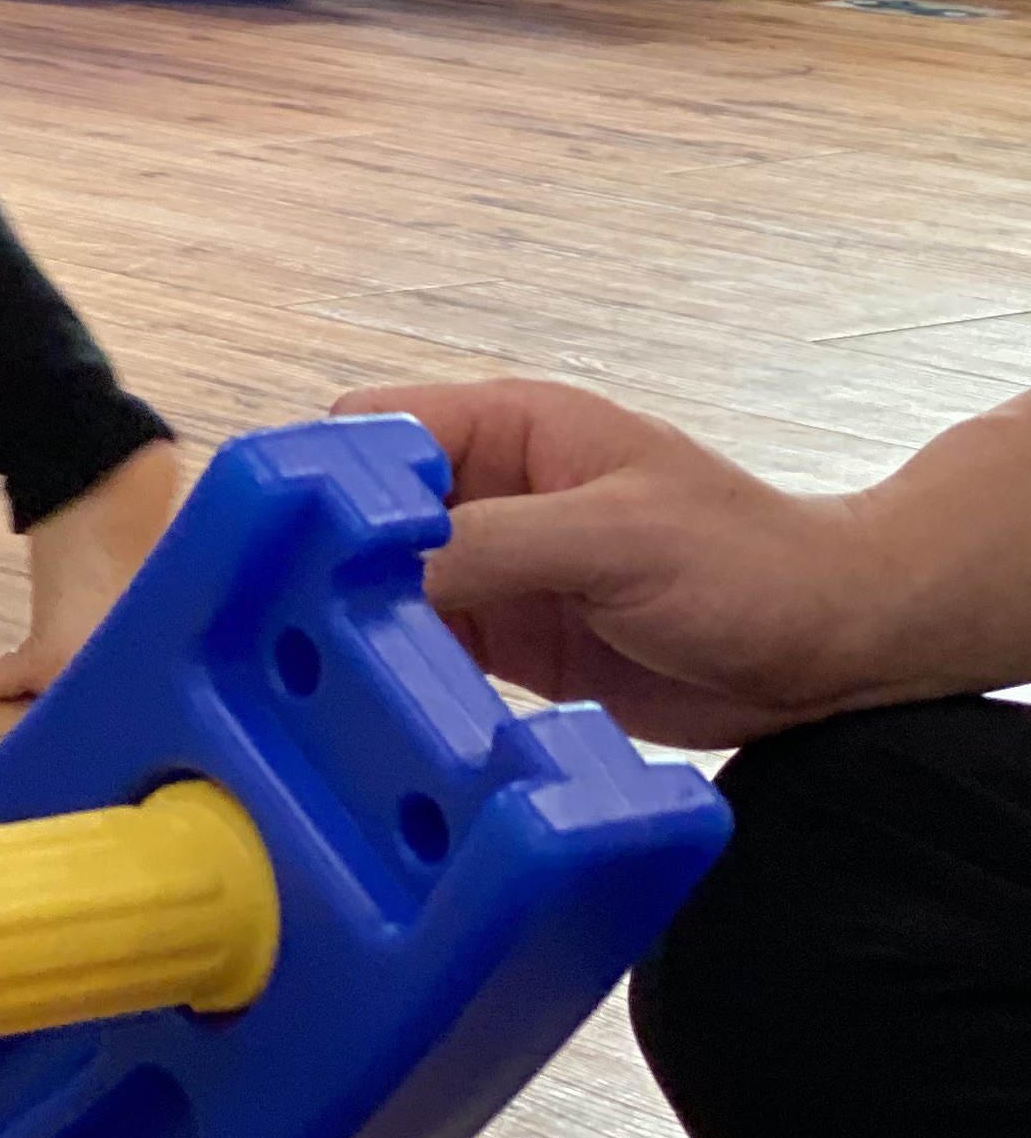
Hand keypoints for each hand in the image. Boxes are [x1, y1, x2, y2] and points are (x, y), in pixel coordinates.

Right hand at [344, 380, 889, 746]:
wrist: (837, 652)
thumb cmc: (754, 560)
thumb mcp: (618, 535)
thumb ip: (493, 543)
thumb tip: (374, 567)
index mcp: (508, 430)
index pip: (372, 430)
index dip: (328, 479)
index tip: (299, 543)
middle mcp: (486, 495)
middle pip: (359, 515)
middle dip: (328, 563)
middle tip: (304, 622)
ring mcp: (492, 570)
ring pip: (378, 590)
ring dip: (359, 628)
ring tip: (334, 674)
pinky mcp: (505, 642)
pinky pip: (422, 653)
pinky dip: (399, 680)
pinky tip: (390, 707)